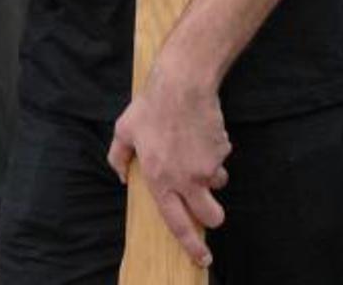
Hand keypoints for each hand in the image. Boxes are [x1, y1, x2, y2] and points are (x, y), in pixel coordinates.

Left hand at [108, 63, 230, 269]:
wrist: (183, 85)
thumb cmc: (150, 108)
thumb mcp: (124, 132)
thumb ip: (119, 158)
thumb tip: (121, 175)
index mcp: (161, 182)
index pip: (178, 224)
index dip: (191, 246)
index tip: (203, 258)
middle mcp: (187, 180)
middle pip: (211, 215)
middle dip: (212, 217)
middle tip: (209, 210)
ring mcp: (208, 165)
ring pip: (219, 183)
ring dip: (212, 177)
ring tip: (198, 155)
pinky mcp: (223, 148)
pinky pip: (222, 157)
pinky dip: (216, 152)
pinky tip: (203, 134)